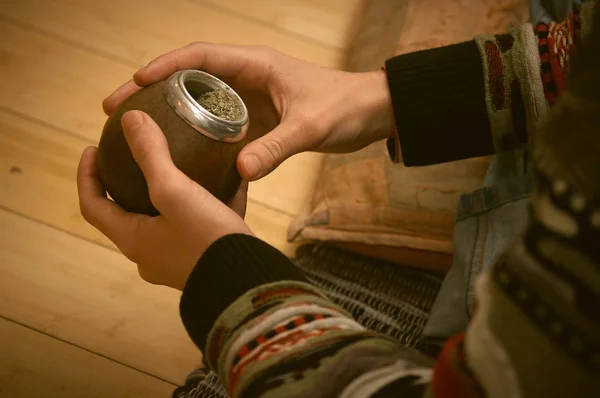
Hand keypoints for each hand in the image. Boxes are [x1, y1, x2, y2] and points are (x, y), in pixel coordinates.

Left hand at [77, 110, 251, 289]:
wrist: (249, 281)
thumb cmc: (205, 238)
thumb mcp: (175, 191)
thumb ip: (151, 155)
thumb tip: (130, 118)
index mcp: (133, 239)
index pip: (93, 205)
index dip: (87, 176)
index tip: (92, 149)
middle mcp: (150, 253)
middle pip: (127, 213)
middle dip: (126, 184)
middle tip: (134, 156)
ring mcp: (178, 258)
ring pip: (164, 219)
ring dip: (166, 193)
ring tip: (178, 164)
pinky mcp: (205, 257)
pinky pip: (196, 224)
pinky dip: (202, 203)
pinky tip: (223, 181)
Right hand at [103, 43, 395, 179]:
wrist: (371, 113)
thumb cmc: (346, 108)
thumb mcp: (311, 127)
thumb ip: (276, 148)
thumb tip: (239, 172)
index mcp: (256, 65)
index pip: (200, 56)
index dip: (164, 66)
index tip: (134, 81)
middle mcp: (247, 76)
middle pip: (188, 77)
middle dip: (151, 89)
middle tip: (115, 108)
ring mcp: (250, 97)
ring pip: (199, 99)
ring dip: (167, 111)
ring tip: (135, 129)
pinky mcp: (257, 117)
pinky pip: (217, 121)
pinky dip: (194, 130)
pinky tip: (177, 150)